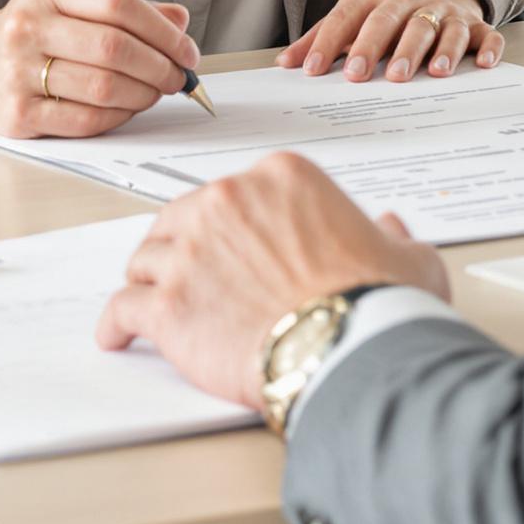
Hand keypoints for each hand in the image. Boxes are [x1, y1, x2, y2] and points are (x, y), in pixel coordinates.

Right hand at [0, 0, 199, 137]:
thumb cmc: (30, 31)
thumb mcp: (69, 2)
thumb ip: (126, 9)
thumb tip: (179, 22)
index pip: (117, 1)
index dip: (162, 28)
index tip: (185, 47)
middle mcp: (27, 26)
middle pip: (114, 47)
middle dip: (160, 65)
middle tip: (179, 75)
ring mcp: (18, 72)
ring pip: (104, 87)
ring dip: (145, 94)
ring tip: (157, 91)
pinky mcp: (17, 115)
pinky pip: (86, 120)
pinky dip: (119, 116)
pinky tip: (127, 108)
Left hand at [96, 153, 447, 406]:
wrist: (348, 346)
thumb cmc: (377, 302)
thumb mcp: (407, 256)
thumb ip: (392, 236)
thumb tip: (390, 229)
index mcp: (280, 177)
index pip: (236, 193)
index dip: (232, 225)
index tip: (232, 248)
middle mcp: (227, 200)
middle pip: (181, 217)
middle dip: (181, 246)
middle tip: (188, 275)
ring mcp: (191, 250)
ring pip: (145, 259)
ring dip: (146, 281)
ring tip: (145, 302)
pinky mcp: (166, 304)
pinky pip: (122, 308)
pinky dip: (116, 324)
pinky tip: (117, 336)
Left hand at [277, 0, 503, 81]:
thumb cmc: (389, 7)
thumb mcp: (354, 14)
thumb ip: (321, 37)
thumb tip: (285, 64)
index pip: (349, 15)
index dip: (329, 42)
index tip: (313, 71)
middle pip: (393, 20)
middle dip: (377, 47)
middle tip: (362, 75)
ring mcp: (444, 11)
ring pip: (439, 28)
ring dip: (434, 49)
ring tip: (430, 74)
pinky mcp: (474, 24)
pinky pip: (485, 34)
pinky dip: (488, 48)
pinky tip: (484, 64)